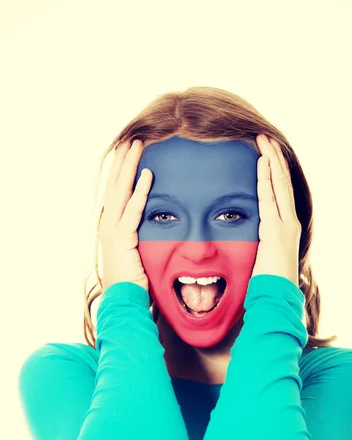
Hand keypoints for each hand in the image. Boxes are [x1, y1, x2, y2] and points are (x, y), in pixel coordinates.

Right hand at [99, 139, 152, 291]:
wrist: (123, 300)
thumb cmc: (133, 282)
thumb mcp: (136, 253)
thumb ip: (140, 237)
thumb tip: (154, 227)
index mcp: (112, 227)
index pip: (117, 192)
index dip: (121, 171)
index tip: (128, 153)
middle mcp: (109, 225)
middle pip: (116, 185)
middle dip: (123, 161)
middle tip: (131, 139)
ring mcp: (113, 231)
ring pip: (122, 191)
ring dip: (129, 167)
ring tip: (136, 145)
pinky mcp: (122, 239)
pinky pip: (133, 210)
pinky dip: (140, 191)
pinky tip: (148, 174)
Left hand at [251, 134, 300, 287]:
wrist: (276, 297)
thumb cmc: (267, 283)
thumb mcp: (262, 257)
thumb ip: (258, 244)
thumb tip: (249, 240)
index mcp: (284, 227)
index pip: (279, 192)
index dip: (272, 171)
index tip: (264, 153)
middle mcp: (289, 221)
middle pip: (281, 182)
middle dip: (273, 158)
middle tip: (263, 136)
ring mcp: (286, 224)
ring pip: (279, 185)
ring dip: (271, 161)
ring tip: (263, 140)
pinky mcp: (278, 230)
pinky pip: (270, 198)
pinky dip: (267, 178)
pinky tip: (263, 161)